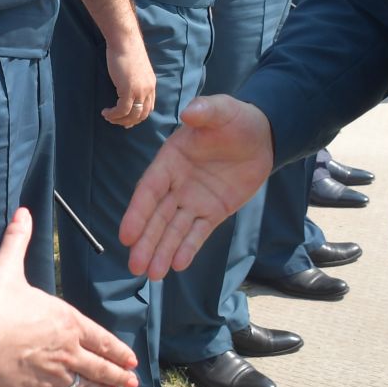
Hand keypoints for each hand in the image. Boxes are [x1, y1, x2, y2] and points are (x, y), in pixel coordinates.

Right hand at [0, 209, 138, 386]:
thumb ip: (18, 241)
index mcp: (66, 321)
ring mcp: (52, 374)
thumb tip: (23, 212)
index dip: (117, 350)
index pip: (100, 338)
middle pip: (99, 366)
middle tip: (132, 383)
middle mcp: (66, 350)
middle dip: (118, 374)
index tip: (131, 359)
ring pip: (84, 386)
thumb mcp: (7, 267)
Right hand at [100, 31, 155, 127]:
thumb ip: (135, 79)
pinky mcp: (128, 90)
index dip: (138, 116)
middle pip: (142, 114)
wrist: (124, 41)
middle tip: (118, 122)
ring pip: (132, 114)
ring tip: (109, 118)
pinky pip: (122, 109)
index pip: (149, 107)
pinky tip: (106, 112)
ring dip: (120, 120)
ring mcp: (139, 90)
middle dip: (129, 121)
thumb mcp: (135, 69)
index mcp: (151, 84)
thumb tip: (127, 87)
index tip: (128, 120)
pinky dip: (114, 114)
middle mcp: (148, 89)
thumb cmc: (126, 50)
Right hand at [119, 94, 273, 278]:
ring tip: (152, 275)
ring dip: (162, 250)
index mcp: (171, 160)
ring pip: (174, 229)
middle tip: (135, 266)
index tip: (126, 235)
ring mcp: (195, 199)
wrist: (261, 135)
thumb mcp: (221, 111)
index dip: (137, 213)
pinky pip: (198, 232)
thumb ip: (205, 112)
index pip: (150, 190)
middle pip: (157, 216)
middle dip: (146, 241)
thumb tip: (189, 113)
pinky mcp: (213, 211)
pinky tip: (177, 265)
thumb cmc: (235, 119)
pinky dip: (188, 248)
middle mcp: (177, 183)